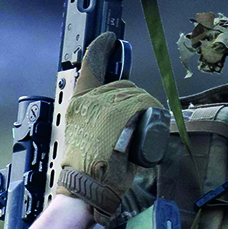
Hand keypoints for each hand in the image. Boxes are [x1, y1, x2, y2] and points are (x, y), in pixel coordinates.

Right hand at [53, 33, 159, 223]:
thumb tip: (117, 114)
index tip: (110, 39)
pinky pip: (142, 103)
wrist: (85, 189)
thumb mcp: (85, 136)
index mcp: (76, 103)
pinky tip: (151, 117)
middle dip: (133, 96)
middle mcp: (88, 100)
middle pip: (120, 84)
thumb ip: (96, 120)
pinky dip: (150, 109)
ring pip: (135, 94)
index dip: (101, 49)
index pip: (90, 66)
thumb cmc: (87, 171)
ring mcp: (104, 106)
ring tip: (143, 125)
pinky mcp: (119, 115)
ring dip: (145, 105)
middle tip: (138, 114)